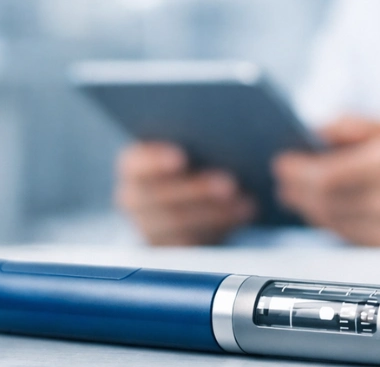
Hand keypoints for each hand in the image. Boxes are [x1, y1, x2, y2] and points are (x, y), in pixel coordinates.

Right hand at [114, 141, 256, 245]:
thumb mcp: (193, 147)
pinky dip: (222, 228)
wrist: (194, 203)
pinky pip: (193, 243)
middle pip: (159, 197)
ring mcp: (150, 227)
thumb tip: (229, 131)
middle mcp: (134, 197)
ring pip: (178, 224)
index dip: (154, 161)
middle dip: (196, 190)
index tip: (182, 158)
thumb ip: (198, 138)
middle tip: (230, 182)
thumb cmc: (196, 160)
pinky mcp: (172, 248)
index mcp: (134, 166)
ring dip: (215, 211)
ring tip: (246, 201)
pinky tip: (245, 214)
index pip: (135, 163)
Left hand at [273, 116, 379, 246]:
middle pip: (324, 201)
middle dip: (297, 189)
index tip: (281, 163)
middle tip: (280, 179)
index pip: (328, 177)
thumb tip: (311, 132)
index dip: (299, 172)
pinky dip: (325, 221)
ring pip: (330, 221)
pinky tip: (316, 208)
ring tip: (292, 192)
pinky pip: (344, 235)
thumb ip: (350, 126)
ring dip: (306, 207)